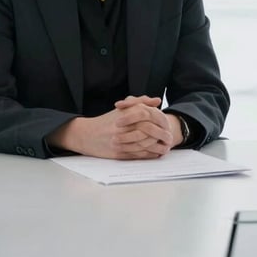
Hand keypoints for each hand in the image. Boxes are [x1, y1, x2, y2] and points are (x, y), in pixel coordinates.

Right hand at [48, 96, 178, 158]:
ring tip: (165, 147)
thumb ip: (140, 101)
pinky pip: (137, 155)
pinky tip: (155, 154)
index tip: (168, 125)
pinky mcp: (118, 154)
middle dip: (161, 136)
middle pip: (148, 132)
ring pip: (144, 145)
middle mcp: (123, 128)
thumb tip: (157, 101)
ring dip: (157, 147)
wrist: (86, 135)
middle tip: (170, 138)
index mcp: (126, 115)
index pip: (149, 118)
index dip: (160, 123)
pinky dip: (148, 155)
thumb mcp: (123, 108)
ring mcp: (120, 142)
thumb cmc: (107, 120)